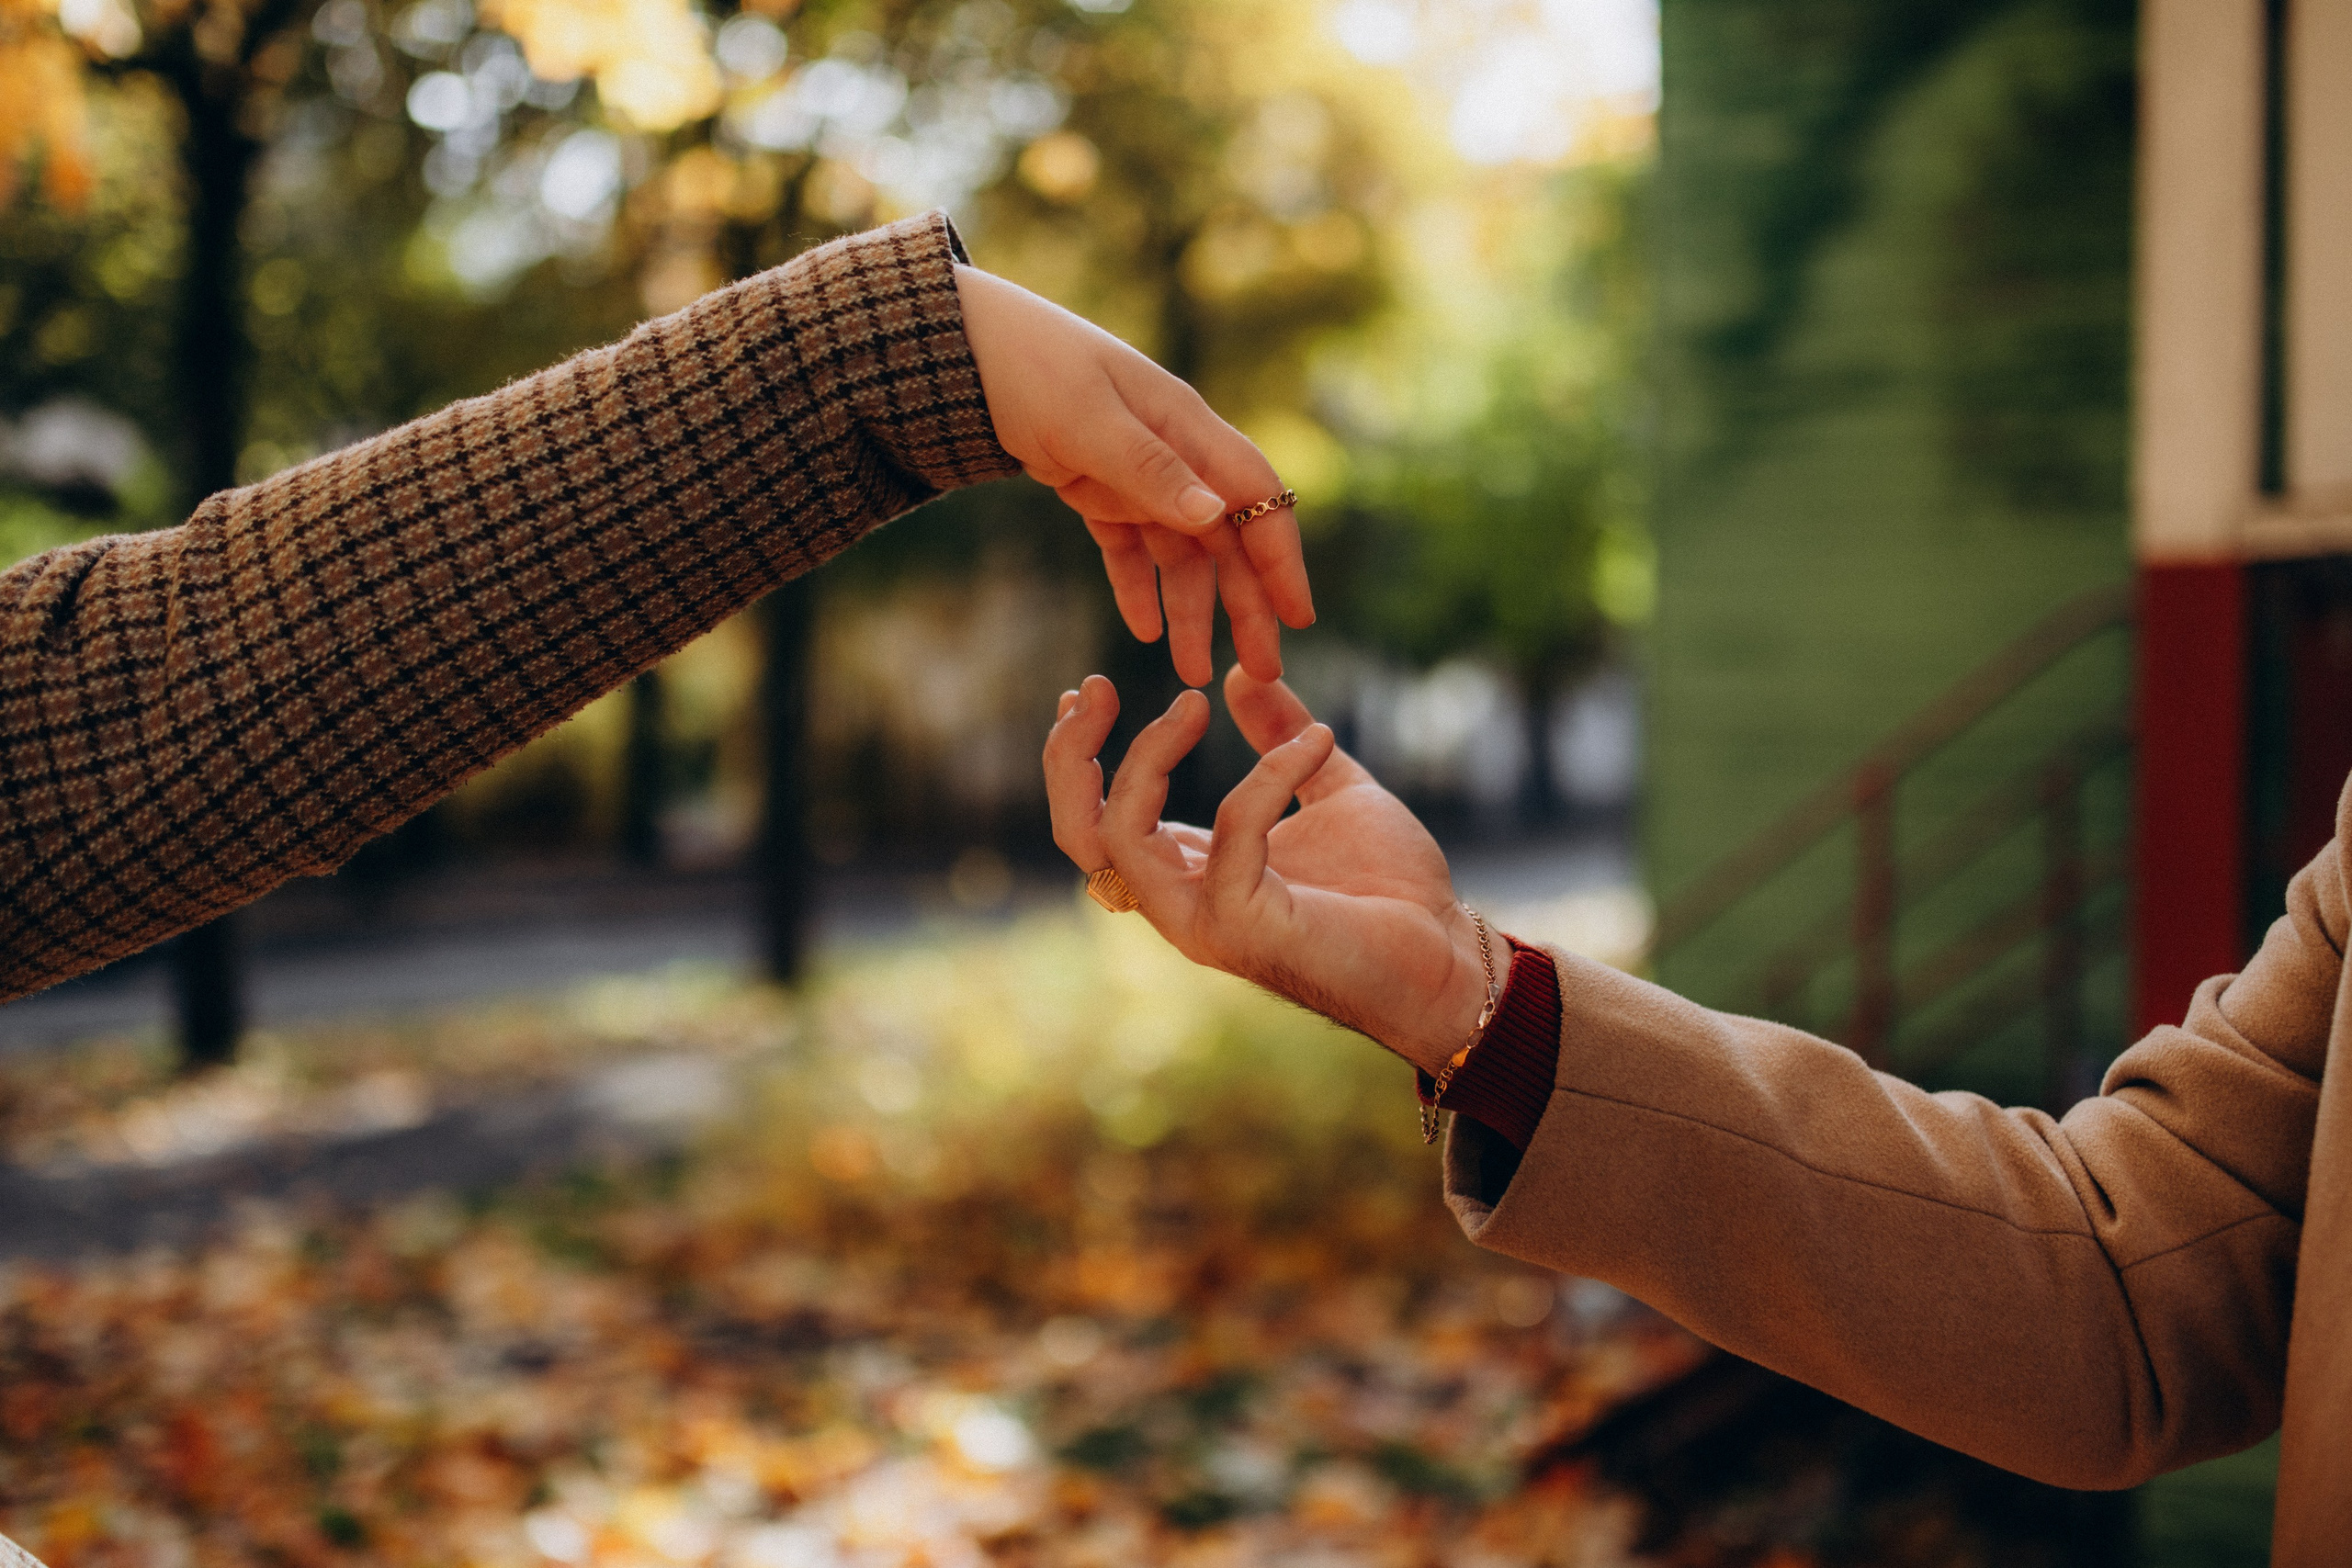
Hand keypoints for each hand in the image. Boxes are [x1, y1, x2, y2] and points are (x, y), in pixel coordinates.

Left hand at [955, 266, 1311, 687]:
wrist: (964, 347)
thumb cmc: (1032, 366)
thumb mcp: (1088, 419)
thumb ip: (1150, 469)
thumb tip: (1216, 515)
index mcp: (1186, 427)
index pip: (1255, 498)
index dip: (1281, 557)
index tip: (1298, 615)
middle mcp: (1174, 454)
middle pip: (1227, 539)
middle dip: (1246, 605)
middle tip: (1261, 671)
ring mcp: (1136, 475)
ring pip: (1179, 555)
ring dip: (1191, 613)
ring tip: (1192, 674)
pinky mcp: (1097, 491)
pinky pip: (1129, 551)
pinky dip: (1138, 589)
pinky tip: (1144, 632)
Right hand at [1041, 667, 1493, 1075]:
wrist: (1448, 957)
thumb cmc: (1391, 890)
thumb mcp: (1332, 786)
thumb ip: (1280, 735)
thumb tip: (1241, 675)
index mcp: (1189, 869)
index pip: (1094, 817)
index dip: (1076, 754)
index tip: (1090, 688)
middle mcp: (1181, 900)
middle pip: (1078, 833)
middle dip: (1069, 756)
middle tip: (1091, 689)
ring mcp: (1204, 921)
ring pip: (1120, 837)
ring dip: (1145, 758)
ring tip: (1192, 702)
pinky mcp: (1245, 927)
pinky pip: (1232, 833)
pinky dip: (1268, 775)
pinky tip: (1320, 743)